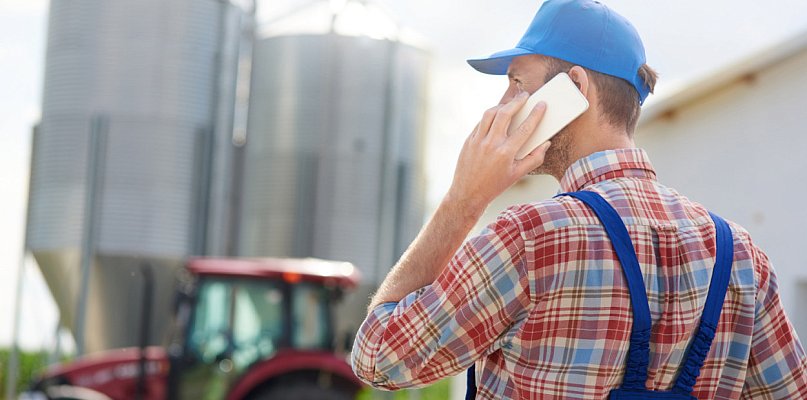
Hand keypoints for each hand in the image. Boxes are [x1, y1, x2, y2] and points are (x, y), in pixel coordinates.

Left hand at [447, 91, 550, 213]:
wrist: (468, 193)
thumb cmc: (495, 185)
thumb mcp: (518, 174)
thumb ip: (534, 158)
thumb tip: (546, 143)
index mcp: (506, 153)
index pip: (525, 128)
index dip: (535, 114)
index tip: (541, 104)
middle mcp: (491, 144)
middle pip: (505, 113)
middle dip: (517, 101)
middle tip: (525, 96)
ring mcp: (477, 141)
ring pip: (489, 114)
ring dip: (501, 105)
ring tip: (510, 103)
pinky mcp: (468, 140)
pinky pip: (480, 123)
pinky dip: (489, 117)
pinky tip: (496, 116)